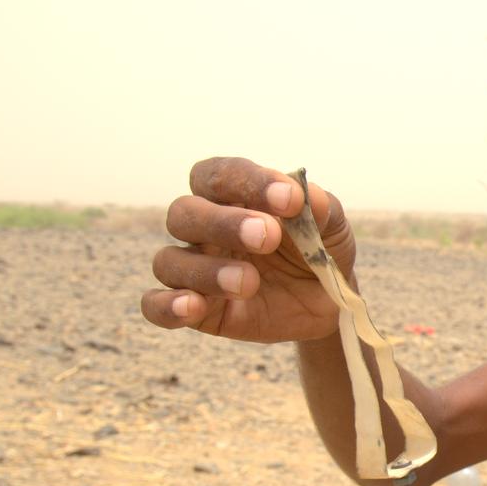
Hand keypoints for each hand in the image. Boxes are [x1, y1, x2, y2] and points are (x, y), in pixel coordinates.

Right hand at [141, 157, 355, 342]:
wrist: (327, 304)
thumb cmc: (319, 251)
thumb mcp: (331, 227)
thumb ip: (321, 208)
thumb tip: (305, 194)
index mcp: (232, 196)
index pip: (218, 175)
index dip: (248, 181)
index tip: (290, 199)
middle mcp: (204, 228)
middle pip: (185, 213)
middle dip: (224, 224)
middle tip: (268, 237)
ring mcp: (194, 269)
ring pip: (169, 260)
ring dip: (206, 271)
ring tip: (249, 282)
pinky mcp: (196, 309)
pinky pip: (156, 305)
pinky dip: (167, 306)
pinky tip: (193, 307)